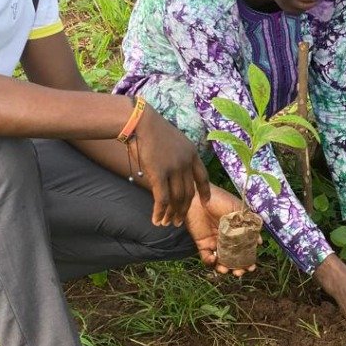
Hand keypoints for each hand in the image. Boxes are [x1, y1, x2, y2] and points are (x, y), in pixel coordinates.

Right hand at [136, 106, 210, 226]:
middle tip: (178, 221)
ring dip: (172, 214)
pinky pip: (162, 199)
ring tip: (167, 223)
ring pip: (177, 199)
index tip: (205, 203)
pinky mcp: (159, 174)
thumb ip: (177, 158)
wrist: (140, 122)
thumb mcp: (173, 141)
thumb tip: (172, 175)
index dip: (205, 192)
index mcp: (192, 153)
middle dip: (184, 209)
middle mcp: (186, 162)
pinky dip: (160, 212)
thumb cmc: (151, 130)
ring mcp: (174, 168)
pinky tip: (156, 220)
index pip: (203, 177)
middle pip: (189, 192)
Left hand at [184, 185, 257, 275]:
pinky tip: (214, 259)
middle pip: (234, 258)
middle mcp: (227, 239)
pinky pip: (207, 258)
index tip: (252, 266)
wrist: (198, 196)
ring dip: (225, 268)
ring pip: (221, 261)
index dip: (249, 259)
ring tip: (226, 270)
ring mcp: (215, 242)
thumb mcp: (238, 209)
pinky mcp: (202, 243)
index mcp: (238, 231)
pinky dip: (210, 262)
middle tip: (240, 272)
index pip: (245, 249)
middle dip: (238, 268)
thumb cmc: (219, 199)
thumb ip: (249, 223)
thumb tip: (260, 241)